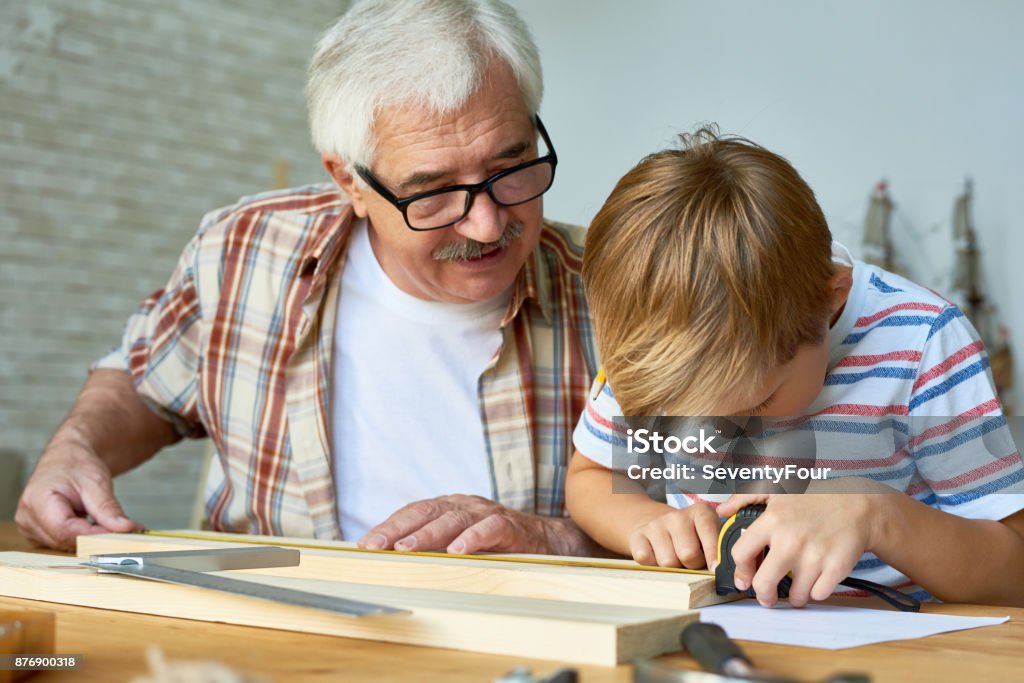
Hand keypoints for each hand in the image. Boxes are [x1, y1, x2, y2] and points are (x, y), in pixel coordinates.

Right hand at [16, 433, 142, 550]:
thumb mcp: (97, 482)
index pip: (66, 530)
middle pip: (66, 541)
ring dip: (91, 540)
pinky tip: (94, 527)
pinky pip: (65, 545)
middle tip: (124, 533)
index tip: (121, 536)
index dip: (94, 536)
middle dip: (97, 539)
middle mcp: (28, 519)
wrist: (65, 461)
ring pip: (67, 546)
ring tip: (108, 525)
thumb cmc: (76, 466)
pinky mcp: (39, 536)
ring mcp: (30, 529)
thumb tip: (127, 528)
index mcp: (36, 501)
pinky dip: (83, 540)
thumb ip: (108, 508)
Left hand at [357, 494, 591, 555]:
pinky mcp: (511, 526)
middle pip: (427, 511)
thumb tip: (391, 561)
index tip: (365, 544)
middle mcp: (465, 505)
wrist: (548, 541)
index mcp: (449, 507)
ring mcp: (487, 513)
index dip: (389, 525)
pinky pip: (490, 529)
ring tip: (406, 548)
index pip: (414, 511)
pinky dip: (473, 538)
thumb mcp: (461, 543)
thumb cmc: (497, 544)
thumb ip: (433, 547)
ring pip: (453, 519)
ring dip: (427, 534)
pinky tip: (457, 550)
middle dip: (398, 528)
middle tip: (376, 545)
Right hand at [628, 503, 719, 569]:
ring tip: (675, 559)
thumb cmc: (690, 538)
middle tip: (691, 562)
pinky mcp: (637, 535)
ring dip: (672, 567)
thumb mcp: (707, 537)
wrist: (656, 524)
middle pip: (688, 554)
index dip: (714, 555)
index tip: (714, 569)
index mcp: (700, 513)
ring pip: (668, 561)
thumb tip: (717, 570)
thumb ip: (717, 549)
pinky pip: (646, 559)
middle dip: (692, 565)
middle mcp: (677, 515)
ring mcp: (655, 524)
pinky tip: (657, 556)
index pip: (710, 535)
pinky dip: (653, 565)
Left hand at [716, 488, 882, 606]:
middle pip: (763, 584)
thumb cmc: (814, 498)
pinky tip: (815, 580)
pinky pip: (818, 594)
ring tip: (795, 586)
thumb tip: (721, 511)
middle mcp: (791, 541)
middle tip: (765, 596)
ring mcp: (814, 556)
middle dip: (762, 595)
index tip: (743, 577)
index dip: (740, 570)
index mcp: (772, 521)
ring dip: (793, 595)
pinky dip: (816, 592)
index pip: (741, 554)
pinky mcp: (836, 568)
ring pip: (795, 595)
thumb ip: (744, 498)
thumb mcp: (776, 488)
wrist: (858, 504)